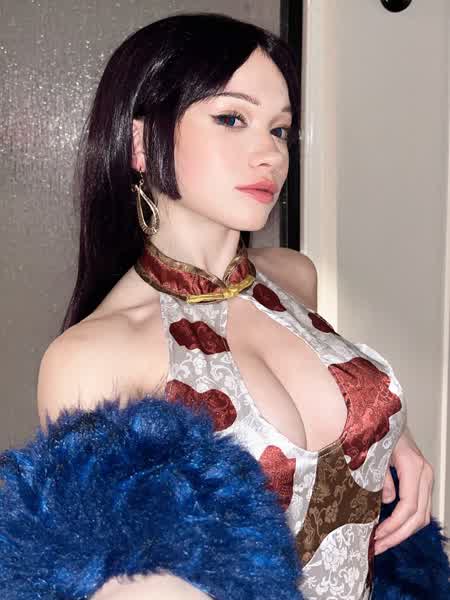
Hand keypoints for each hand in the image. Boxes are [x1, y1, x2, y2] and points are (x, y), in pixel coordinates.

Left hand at [374, 425, 433, 554]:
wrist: (389, 418)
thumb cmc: (381, 430)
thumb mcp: (376, 451)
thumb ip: (381, 476)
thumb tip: (387, 502)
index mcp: (413, 466)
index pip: (409, 505)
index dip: (394, 525)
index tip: (377, 535)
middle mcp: (424, 474)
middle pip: (418, 516)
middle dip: (397, 535)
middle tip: (377, 546)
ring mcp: (426, 478)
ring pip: (422, 516)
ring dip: (402, 533)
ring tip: (381, 542)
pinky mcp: (421, 482)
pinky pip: (419, 508)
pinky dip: (406, 523)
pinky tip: (389, 529)